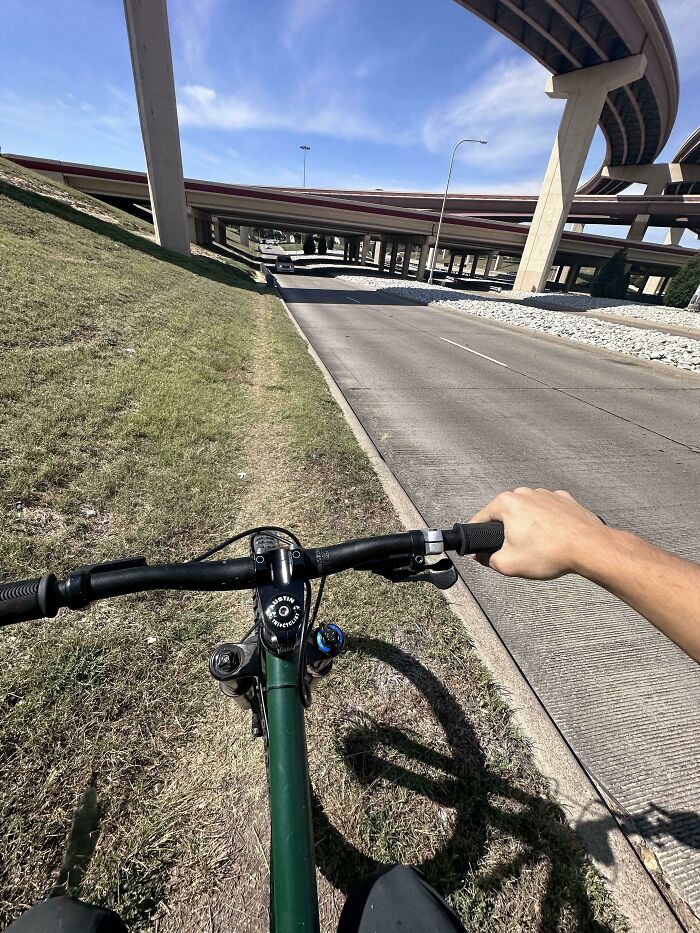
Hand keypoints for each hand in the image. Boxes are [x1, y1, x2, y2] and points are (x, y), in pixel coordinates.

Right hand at [468, 487, 609, 579]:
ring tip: (538, 548)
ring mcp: (546, 494)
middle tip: (515, 552)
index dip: (477, 536)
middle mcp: (525, 493)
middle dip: (506, 533)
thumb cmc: (552, 552)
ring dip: (528, 528)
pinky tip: (552, 540)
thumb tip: (482, 556)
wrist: (589, 548)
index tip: (480, 547)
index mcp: (507, 503)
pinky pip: (547, 513)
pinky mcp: (563, 500)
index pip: (480, 519)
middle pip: (505, 515)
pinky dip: (547, 525)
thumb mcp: (508, 564)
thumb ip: (487, 560)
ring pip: (527, 513)